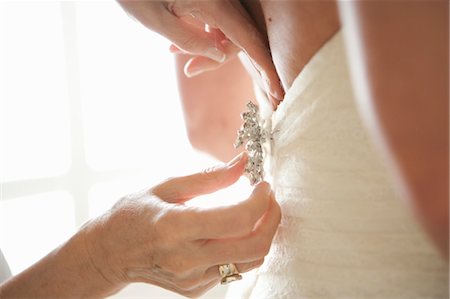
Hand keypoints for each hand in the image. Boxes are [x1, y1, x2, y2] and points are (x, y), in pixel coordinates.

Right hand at [84, 153, 280, 296]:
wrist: (110, 252)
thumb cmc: (133, 214)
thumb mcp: (166, 187)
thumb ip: (209, 178)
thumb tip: (242, 163)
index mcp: (175, 228)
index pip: (238, 219)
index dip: (261, 200)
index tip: (263, 185)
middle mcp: (187, 259)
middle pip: (254, 247)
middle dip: (272, 219)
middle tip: (268, 199)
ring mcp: (193, 279)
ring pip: (251, 261)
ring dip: (263, 234)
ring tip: (256, 212)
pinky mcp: (196, 288)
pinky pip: (234, 269)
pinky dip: (244, 247)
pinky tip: (233, 231)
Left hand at [118, 0, 283, 106]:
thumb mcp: (158, 20)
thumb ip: (191, 41)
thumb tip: (218, 53)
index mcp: (214, 3)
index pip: (249, 40)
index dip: (266, 67)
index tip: (279, 89)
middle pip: (242, 35)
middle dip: (222, 57)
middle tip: (191, 68)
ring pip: (230, 28)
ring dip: (211, 46)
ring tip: (173, 50)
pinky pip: (219, 19)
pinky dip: (206, 34)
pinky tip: (176, 40)